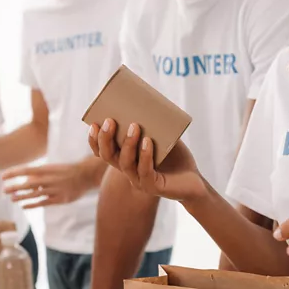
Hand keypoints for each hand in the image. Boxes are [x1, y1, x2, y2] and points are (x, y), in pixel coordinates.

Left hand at [3, 160, 96, 208]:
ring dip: (22, 197)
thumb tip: (25, 180)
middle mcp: (50, 179)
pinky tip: (23, 206)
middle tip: (4, 190)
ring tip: (12, 198)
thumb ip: (39, 174)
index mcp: (47, 169)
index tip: (3, 176)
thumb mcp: (52, 168)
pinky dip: (32, 204)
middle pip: (28, 183)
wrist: (85, 175)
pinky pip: (43, 202)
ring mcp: (55, 190)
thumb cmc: (66, 171)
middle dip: (15, 187)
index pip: (26, 170)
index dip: (14, 173)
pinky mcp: (59, 199)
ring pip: (35, 194)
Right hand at [88, 118, 206, 202]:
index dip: (95, 140)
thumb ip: (152, 125)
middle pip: (109, 156)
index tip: (94, 123)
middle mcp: (129, 171)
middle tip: (110, 121)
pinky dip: (145, 156)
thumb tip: (145, 102)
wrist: (194, 180)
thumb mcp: (162, 137)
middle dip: (106, 138)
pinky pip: (145, 171)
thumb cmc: (176, 157)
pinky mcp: (153, 187)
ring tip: (135, 126)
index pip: (103, 152)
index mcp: (126, 159)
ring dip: (128, 144)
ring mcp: (140, 181)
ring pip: (125, 163)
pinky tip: (148, 142)